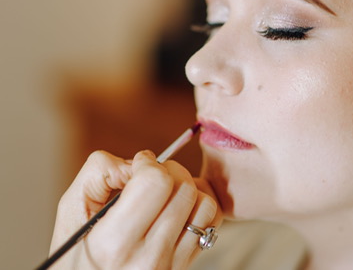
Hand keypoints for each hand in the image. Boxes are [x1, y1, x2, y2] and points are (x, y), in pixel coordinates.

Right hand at [49, 150, 219, 268]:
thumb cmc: (75, 254)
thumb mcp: (71, 212)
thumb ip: (99, 173)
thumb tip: (137, 161)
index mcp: (114, 243)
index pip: (156, 183)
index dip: (148, 163)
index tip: (137, 165)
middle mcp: (148, 257)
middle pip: (183, 189)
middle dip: (168, 170)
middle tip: (149, 176)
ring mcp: (171, 265)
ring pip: (204, 204)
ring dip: (188, 187)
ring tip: (165, 192)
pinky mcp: (185, 267)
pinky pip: (212, 223)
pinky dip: (200, 205)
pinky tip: (179, 206)